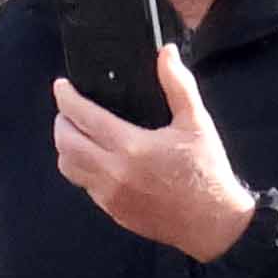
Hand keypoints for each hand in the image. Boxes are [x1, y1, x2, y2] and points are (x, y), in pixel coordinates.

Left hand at [50, 45, 254, 261]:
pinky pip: (84, 185)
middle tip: (70, 112)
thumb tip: (165, 53)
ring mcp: (110, 193)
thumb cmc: (208, 173)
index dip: (65, 96)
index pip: (81, 115)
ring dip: (67, 147)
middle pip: (64, 140)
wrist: (216, 225)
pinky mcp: (113, 210)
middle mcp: (114, 171)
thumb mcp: (198, 125)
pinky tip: (99, 162)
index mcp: (132, 146)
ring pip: (67, 165)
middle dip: (62, 120)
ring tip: (79, 137)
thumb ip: (178, 86)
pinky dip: (84, 169)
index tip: (62, 86)